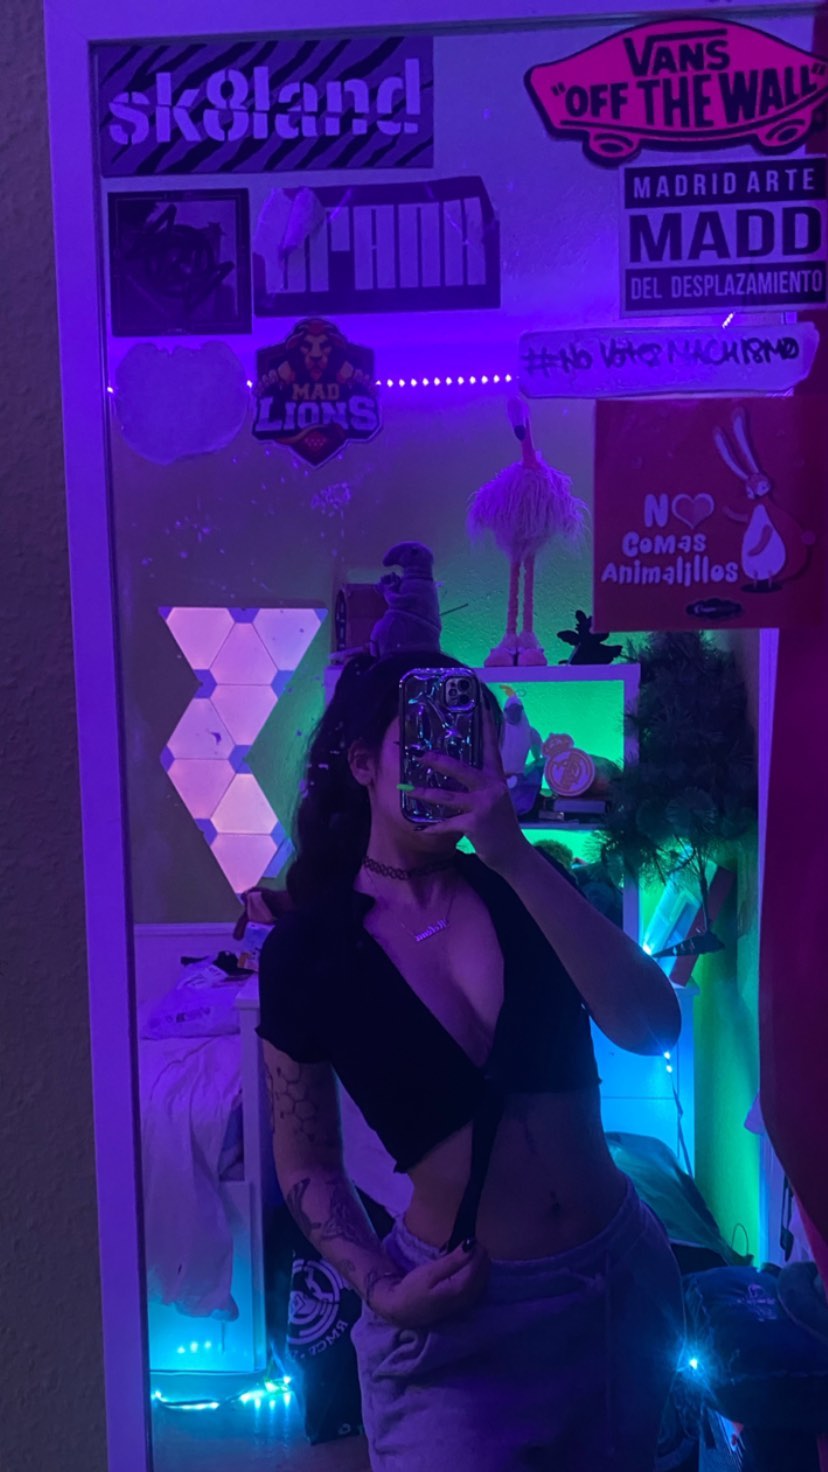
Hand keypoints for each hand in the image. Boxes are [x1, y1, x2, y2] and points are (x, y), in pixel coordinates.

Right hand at [367, 1240, 489, 1327]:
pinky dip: (479, 1274)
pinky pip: (480, 1286)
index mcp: (459, 1290)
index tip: (472, 1238)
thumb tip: (470, 1245)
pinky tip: (470, 1267)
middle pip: (483, 1274)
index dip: (477, 1251)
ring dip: (481, 1265)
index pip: (476, 1267)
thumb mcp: (429, 1272)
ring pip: (484, 1280)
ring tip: (470, 1252)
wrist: (403, 1311)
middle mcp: (467, 1299)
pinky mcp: (464, 1305)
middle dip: (481, 1256)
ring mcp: (467, 1304)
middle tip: (471, 1243)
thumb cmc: (413, 1288)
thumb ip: (452, 1260)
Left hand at [410, 715, 528, 872]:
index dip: (486, 727)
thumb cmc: (501, 825)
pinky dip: (434, 828)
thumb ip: (483, 786)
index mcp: (496, 779)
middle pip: (461, 769)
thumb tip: (461, 776)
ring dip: (426, 794)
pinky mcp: (475, 825)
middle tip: (421, 755)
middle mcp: (491, 788)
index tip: (481, 705)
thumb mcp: (497, 800)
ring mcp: (483, 806)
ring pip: (448, 797)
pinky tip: (423, 830)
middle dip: (438, 762)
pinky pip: (448, 823)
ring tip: (410, 790)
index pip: (491, 749)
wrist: (513, 853)